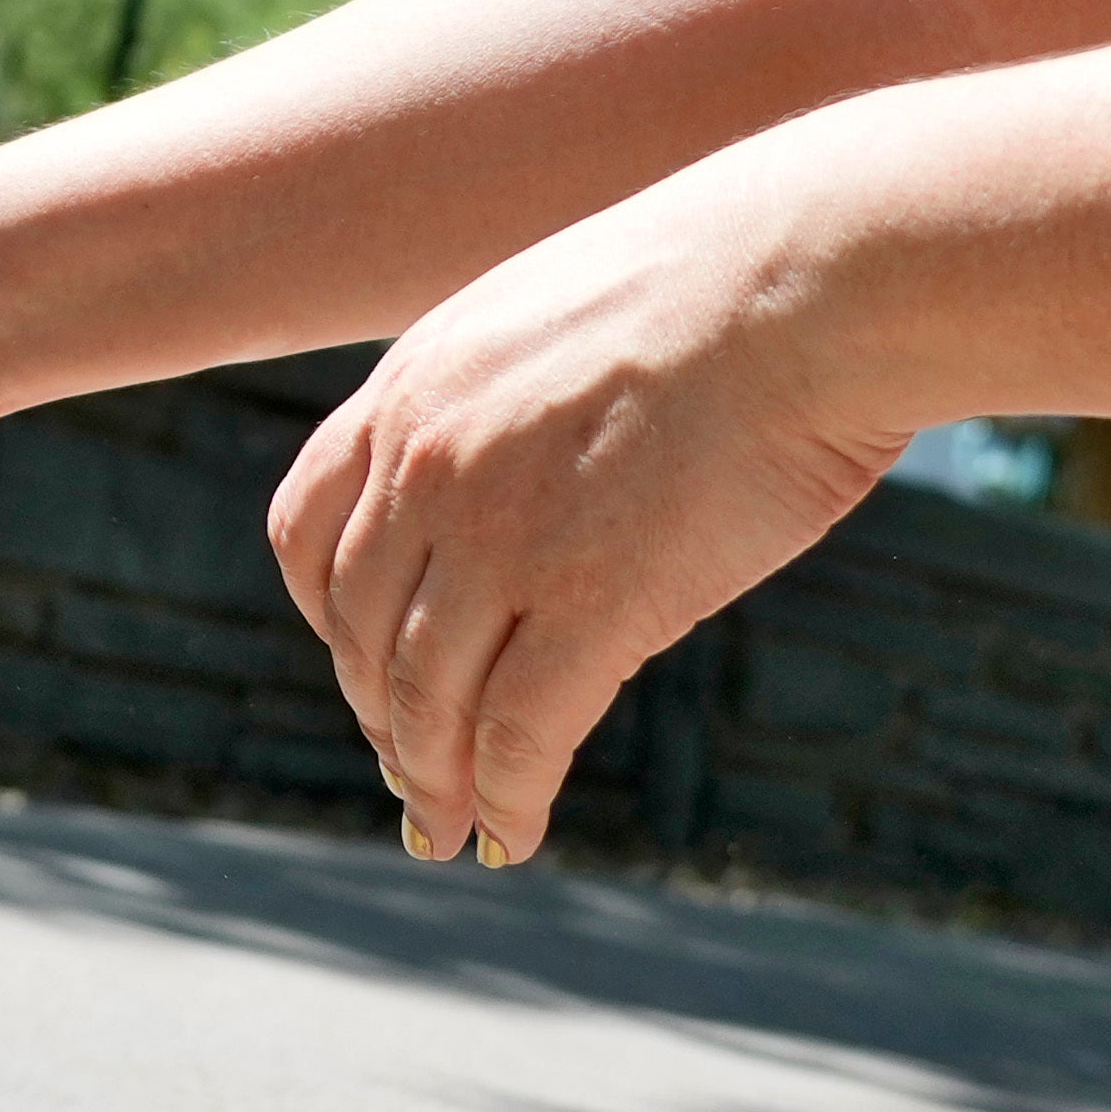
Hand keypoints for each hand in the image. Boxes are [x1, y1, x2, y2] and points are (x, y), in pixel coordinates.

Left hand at [270, 152, 912, 864]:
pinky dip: (506, 796)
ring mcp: (501, 539)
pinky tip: (513, 831)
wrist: (805, 281)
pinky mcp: (592, 604)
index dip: (329, 618)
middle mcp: (428, 468)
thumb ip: (504, 405)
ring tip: (448, 826)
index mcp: (410, 389)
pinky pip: (519, 732)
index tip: (362, 665)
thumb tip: (521, 479)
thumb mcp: (555, 319)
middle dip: (380, 715)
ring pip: (427, 695)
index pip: (305, 534)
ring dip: (432, 778)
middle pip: (362, 629)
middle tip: (409, 775)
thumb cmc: (722, 289)